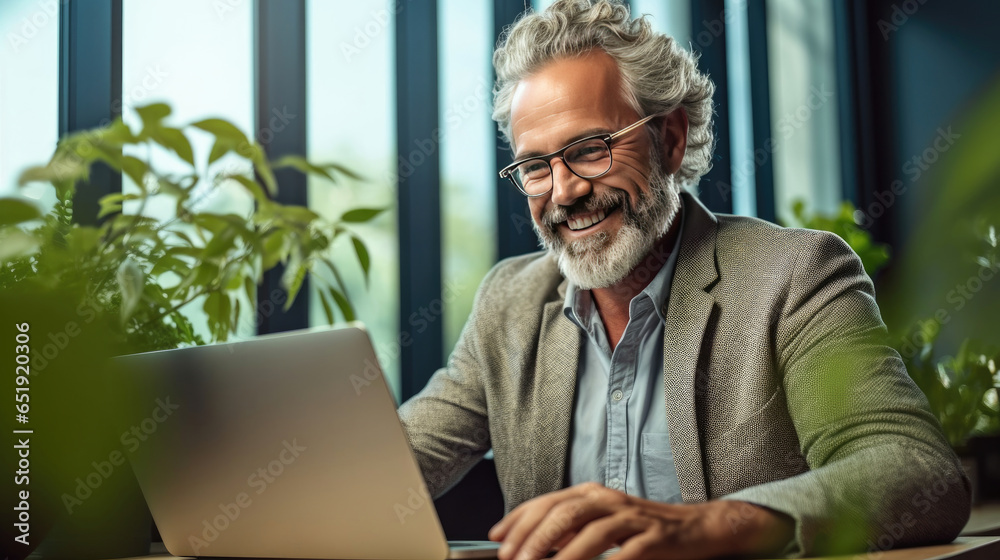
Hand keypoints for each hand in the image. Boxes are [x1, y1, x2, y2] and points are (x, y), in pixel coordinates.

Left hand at [488, 482, 794, 559]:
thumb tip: (529, 543)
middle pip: (564, 513)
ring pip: (591, 531)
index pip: (547, 502)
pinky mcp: (653, 538)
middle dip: (534, 538)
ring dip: (563, 554)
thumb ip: (566, 529)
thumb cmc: (641, 529)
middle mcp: (608, 500)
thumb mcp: (600, 523)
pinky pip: (627, 552)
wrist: (696, 527)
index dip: (518, 520)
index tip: (497, 540)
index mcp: (591, 494)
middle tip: (514, 559)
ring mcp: (632, 518)